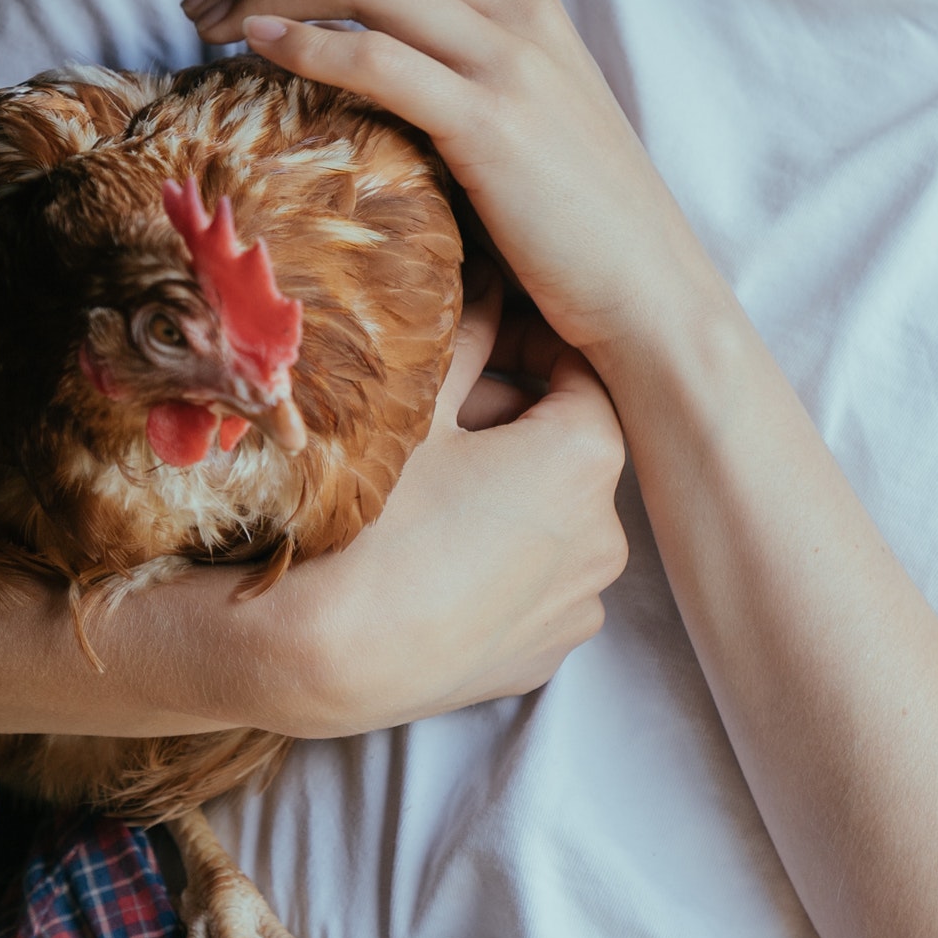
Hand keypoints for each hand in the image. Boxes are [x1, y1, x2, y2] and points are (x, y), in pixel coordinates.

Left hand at [182, 0, 715, 358]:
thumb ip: (458, 80)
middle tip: (199, 6)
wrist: (652, 293)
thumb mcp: (523, 123)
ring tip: (208, 26)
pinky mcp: (491, 121)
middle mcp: (516, 13)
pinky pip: (376, 57)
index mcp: (522, 3)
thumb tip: (364, 77)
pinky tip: (258, 50)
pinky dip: (306, 43)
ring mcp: (507, 61)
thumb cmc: (578, 228)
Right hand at [247, 280, 630, 736]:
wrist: (330, 657)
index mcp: (586, 457)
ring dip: (511, 495)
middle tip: (437, 418)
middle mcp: (608, 535)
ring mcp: (579, 604)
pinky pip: (537, 584)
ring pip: (555, 520)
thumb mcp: (418, 408)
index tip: (485, 339)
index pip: (580, 371)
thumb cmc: (373, 521)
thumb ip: (469, 335)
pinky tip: (437, 558)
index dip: (529, 345)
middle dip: (512, 424)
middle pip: (569, 450)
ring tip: (432, 492)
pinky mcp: (546, 656)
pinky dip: (503, 562)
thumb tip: (486, 280)